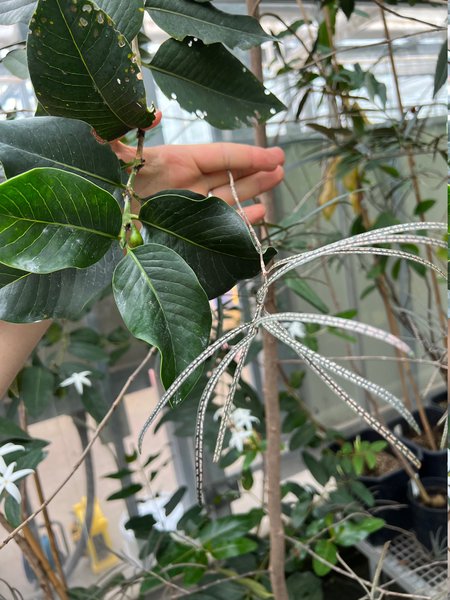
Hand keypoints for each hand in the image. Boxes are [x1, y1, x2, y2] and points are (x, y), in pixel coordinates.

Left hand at [110, 114, 284, 223]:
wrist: (98, 225)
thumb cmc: (103, 186)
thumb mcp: (111, 156)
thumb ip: (123, 132)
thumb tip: (156, 114)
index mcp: (177, 162)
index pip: (220, 156)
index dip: (248, 155)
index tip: (274, 155)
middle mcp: (188, 182)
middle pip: (230, 174)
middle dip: (256, 170)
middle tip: (281, 165)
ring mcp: (190, 206)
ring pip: (230, 196)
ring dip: (254, 189)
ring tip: (277, 181)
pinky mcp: (190, 229)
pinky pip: (221, 222)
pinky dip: (242, 219)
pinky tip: (260, 213)